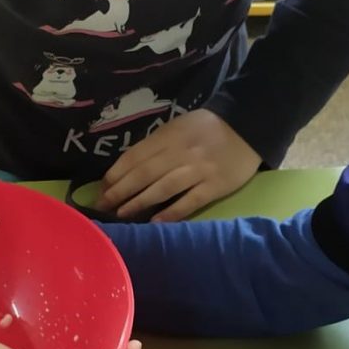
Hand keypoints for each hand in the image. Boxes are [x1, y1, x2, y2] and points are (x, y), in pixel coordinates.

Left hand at [98, 110, 260, 221]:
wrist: (248, 125)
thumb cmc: (206, 129)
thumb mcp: (176, 128)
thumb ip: (154, 146)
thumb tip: (126, 169)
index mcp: (167, 137)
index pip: (134, 157)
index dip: (115, 174)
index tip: (100, 189)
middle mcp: (180, 153)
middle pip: (144, 173)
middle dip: (120, 191)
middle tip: (102, 206)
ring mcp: (198, 170)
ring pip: (163, 187)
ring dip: (139, 201)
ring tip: (121, 214)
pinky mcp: (215, 185)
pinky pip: (190, 201)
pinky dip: (172, 213)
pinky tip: (155, 223)